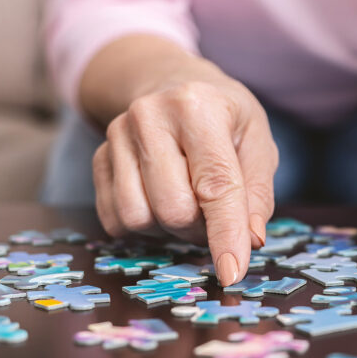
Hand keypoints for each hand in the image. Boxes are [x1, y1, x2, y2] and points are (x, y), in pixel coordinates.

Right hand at [92, 79, 277, 285]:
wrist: (173, 84)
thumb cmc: (225, 119)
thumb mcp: (257, 143)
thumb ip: (258, 193)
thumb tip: (250, 241)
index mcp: (198, 107)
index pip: (214, 185)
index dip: (225, 234)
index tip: (232, 273)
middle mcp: (149, 117)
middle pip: (173, 209)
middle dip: (200, 228)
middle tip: (215, 213)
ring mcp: (116, 137)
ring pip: (140, 219)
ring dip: (171, 230)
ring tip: (189, 203)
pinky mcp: (99, 158)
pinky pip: (116, 220)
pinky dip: (145, 227)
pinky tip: (161, 200)